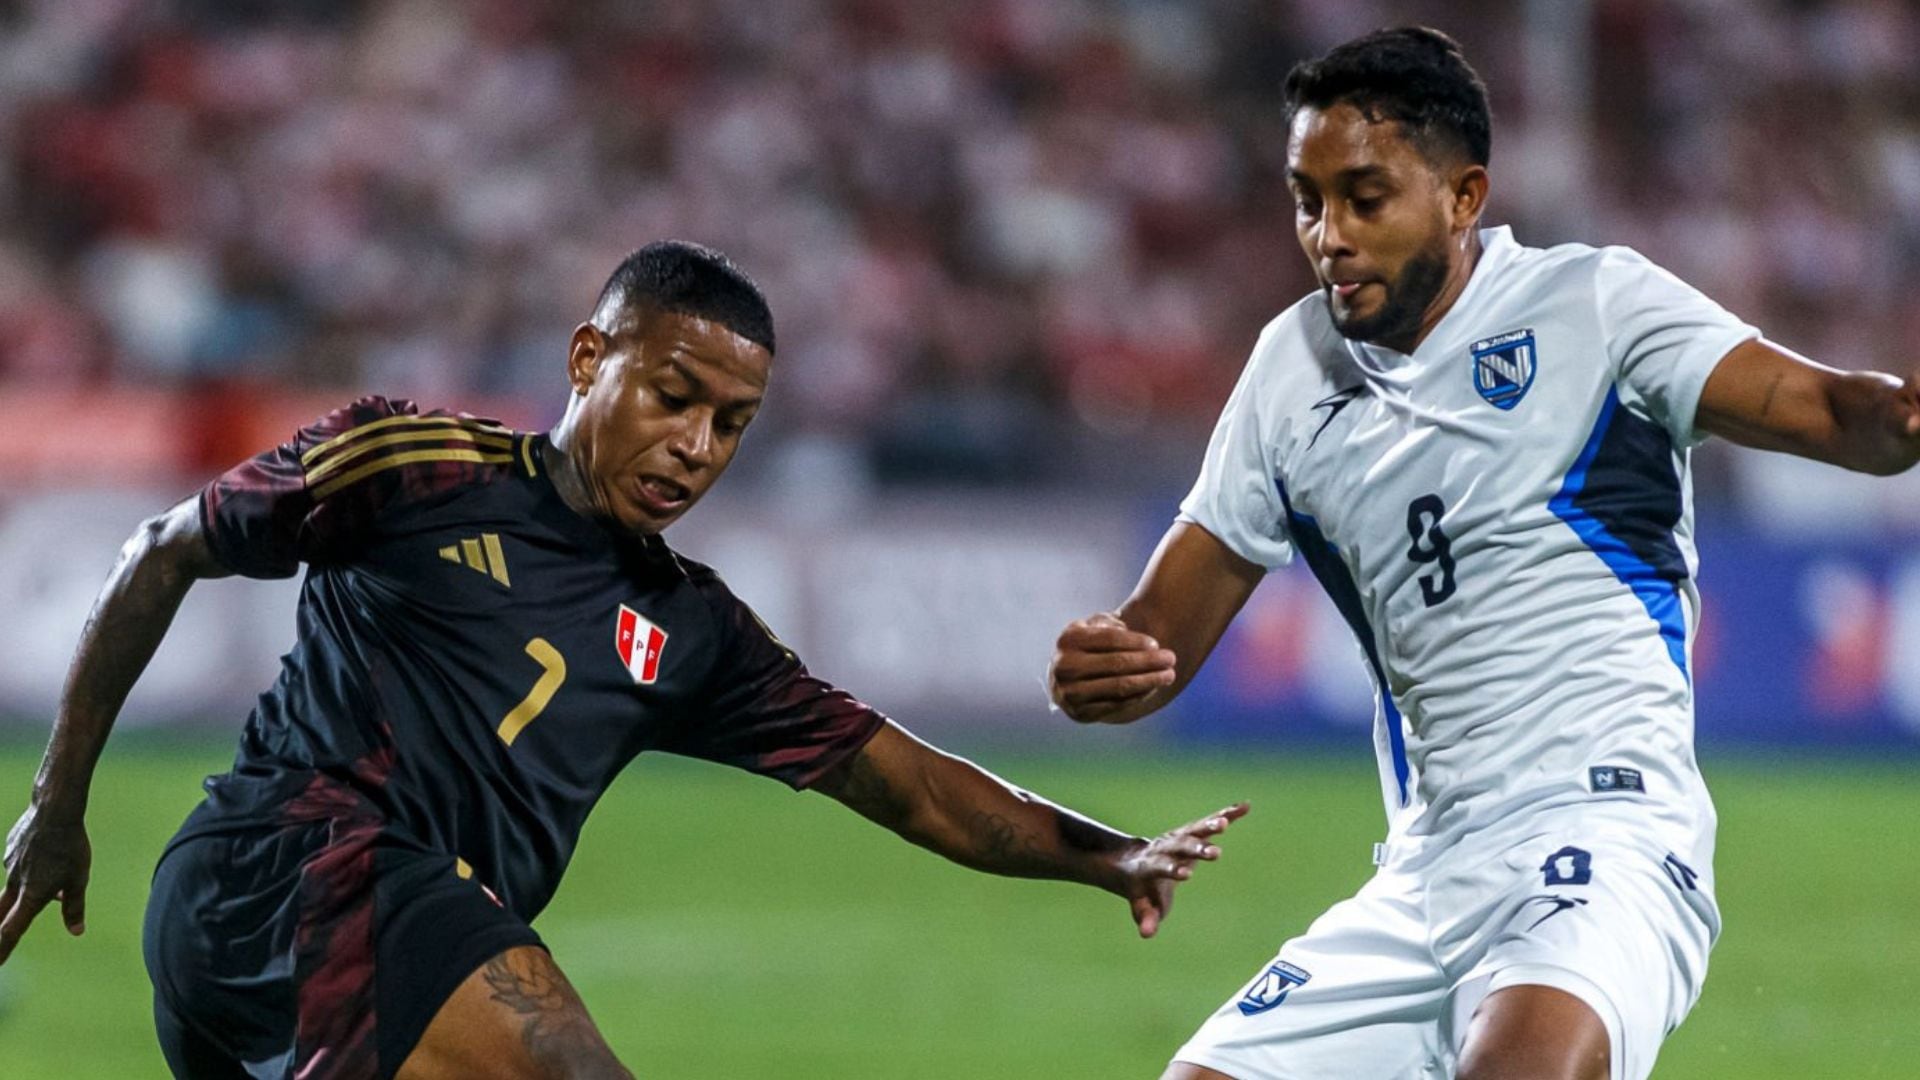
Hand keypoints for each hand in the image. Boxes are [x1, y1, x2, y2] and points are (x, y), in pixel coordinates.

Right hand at [0, 803, 91, 964]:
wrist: (54, 811)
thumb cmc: (71, 847)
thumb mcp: (79, 879)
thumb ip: (74, 907)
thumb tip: (76, 931)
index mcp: (31, 895)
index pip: (12, 930)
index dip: (3, 948)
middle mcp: (15, 883)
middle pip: (1, 912)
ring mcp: (9, 865)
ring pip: (16, 883)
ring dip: (29, 886)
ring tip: (57, 868)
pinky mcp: (10, 849)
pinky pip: (20, 863)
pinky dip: (32, 865)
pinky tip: (48, 850)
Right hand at [1048, 613, 1177, 723]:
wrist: (1067, 678)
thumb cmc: (1090, 646)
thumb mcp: (1095, 627)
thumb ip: (1114, 624)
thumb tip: (1145, 644)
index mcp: (1068, 639)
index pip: (1109, 638)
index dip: (1136, 641)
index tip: (1156, 644)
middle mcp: (1065, 666)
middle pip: (1117, 663)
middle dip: (1148, 661)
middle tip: (1171, 658)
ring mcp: (1070, 692)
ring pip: (1119, 686)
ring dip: (1149, 680)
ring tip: (1169, 675)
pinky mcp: (1080, 713)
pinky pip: (1117, 705)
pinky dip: (1139, 696)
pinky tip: (1153, 688)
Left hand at [1114, 802, 1248, 937]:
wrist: (1134, 862)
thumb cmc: (1141, 890)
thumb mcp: (1141, 905)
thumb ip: (1145, 917)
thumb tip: (1147, 934)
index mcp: (1149, 866)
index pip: (1160, 866)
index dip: (1172, 869)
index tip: (1186, 875)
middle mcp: (1163, 847)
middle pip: (1179, 845)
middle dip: (1195, 848)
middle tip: (1214, 853)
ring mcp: (1177, 836)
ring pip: (1194, 829)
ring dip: (1209, 825)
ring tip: (1226, 822)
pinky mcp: (1192, 831)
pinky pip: (1209, 821)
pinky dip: (1226, 814)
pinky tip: (1244, 807)